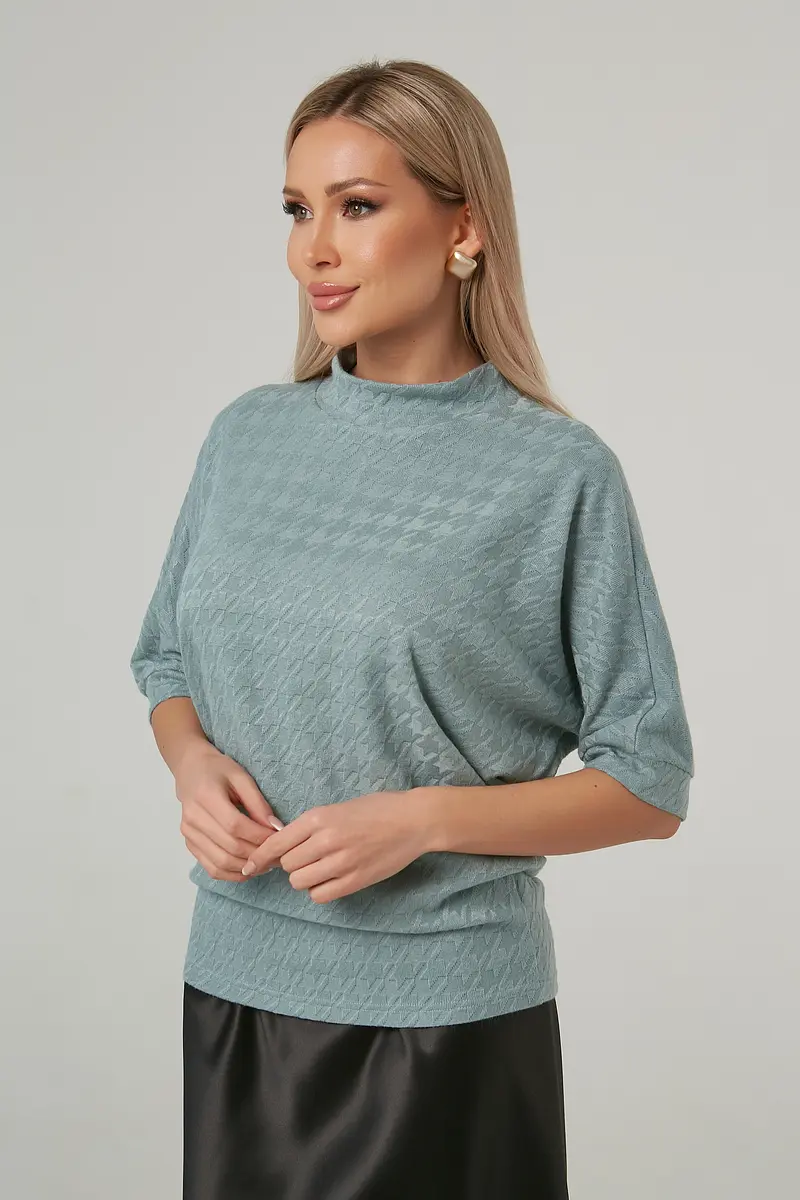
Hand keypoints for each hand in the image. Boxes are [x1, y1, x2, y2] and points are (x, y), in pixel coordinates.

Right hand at [175, 744, 283, 880]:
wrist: (190, 770)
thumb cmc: (218, 770)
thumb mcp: (241, 777)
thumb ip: (258, 803)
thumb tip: (276, 828)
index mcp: (206, 796)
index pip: (235, 825)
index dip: (259, 836)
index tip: (278, 838)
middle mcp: (193, 818)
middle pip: (229, 846)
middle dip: (257, 854)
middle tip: (277, 855)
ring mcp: (189, 833)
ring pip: (221, 862)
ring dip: (246, 868)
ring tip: (266, 864)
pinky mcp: (189, 844)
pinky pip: (211, 868)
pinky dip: (232, 874)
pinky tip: (248, 869)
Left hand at [240, 788, 433, 902]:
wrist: (413, 820)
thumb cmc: (376, 810)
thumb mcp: (337, 808)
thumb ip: (310, 826)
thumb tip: (283, 845)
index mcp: (319, 817)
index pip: (276, 843)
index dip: (259, 857)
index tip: (249, 866)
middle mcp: (326, 840)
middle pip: (286, 866)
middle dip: (290, 864)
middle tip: (305, 858)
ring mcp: (341, 862)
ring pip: (300, 882)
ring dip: (305, 878)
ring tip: (320, 868)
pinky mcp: (355, 880)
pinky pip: (320, 895)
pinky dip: (320, 890)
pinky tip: (330, 879)